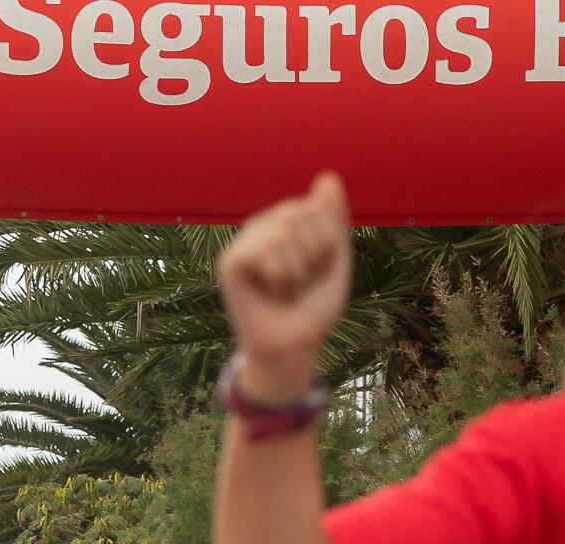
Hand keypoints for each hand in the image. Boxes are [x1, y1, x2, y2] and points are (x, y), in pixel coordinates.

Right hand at [218, 172, 351, 398]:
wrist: (295, 346)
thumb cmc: (313, 306)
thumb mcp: (334, 258)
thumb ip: (332, 218)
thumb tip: (328, 176)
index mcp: (287, 222)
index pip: (317, 208)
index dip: (327, 243)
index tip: (317, 270)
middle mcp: (262, 227)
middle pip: (300, 215)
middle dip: (313, 255)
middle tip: (301, 283)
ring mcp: (244, 243)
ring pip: (283, 234)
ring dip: (296, 271)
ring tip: (286, 290)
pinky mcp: (230, 263)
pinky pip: (263, 252)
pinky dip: (277, 278)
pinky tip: (269, 292)